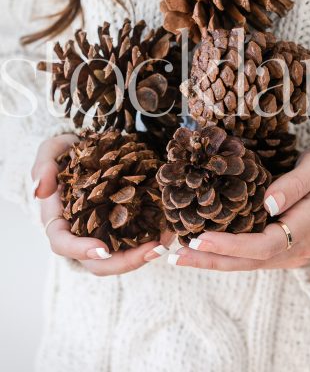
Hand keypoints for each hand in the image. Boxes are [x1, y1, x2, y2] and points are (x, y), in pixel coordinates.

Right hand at [32, 135, 171, 275]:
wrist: (91, 148)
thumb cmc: (68, 151)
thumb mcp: (52, 149)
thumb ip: (43, 165)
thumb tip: (39, 189)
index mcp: (59, 221)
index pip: (62, 244)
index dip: (80, 250)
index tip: (103, 248)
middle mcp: (80, 233)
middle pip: (98, 261)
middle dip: (126, 261)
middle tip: (153, 249)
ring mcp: (103, 232)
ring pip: (120, 256)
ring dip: (144, 254)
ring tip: (167, 241)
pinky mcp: (122, 225)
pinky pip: (136, 240)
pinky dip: (152, 239)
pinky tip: (170, 231)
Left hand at [169, 143, 309, 270]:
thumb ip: (294, 184)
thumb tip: (267, 202)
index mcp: (307, 229)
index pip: (263, 245)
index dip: (230, 245)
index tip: (199, 238)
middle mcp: (298, 249)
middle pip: (249, 262)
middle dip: (210, 259)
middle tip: (174, 255)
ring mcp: (292, 252)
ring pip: (247, 263)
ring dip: (213, 259)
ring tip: (178, 254)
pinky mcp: (284, 247)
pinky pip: (251, 256)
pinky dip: (225, 253)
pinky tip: (202, 247)